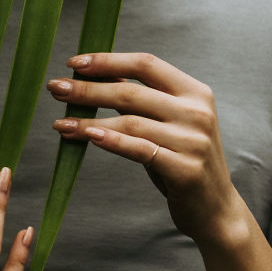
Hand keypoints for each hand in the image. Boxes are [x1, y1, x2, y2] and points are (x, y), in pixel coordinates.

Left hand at [48, 51, 241, 245]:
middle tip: (55, 88)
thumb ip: (140, 99)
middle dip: (88, 89)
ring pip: (130, 122)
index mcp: (195, 91)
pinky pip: (138, 149)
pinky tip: (86, 136)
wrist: (216, 209)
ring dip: (88, 120)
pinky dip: (110, 141)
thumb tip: (98, 74)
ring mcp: (193, 140)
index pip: (145, 64)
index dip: (107, 61)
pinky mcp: (185, 169)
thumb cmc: (183, 160)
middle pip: (132, 92)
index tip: (73, 63)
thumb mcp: (167, 123)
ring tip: (60, 122)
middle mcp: (197, 112)